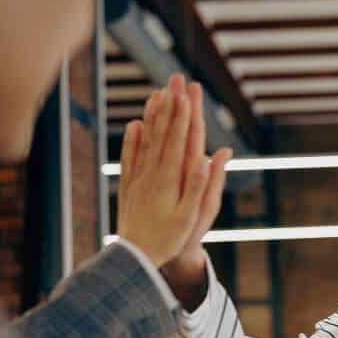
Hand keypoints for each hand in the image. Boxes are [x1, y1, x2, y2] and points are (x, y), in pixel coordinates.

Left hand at [116, 74, 229, 267]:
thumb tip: (207, 157)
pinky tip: (135, 124)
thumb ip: (198, 185)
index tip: (187, 93)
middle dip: (170, 105)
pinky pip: (131, 157)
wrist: (136, 257)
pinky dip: (133, 139)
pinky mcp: (130, 186)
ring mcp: (139, 178)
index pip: (179, 140)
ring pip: (146, 140)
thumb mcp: (190, 217)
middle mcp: (153, 173)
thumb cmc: (169, 240)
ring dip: (153, 115)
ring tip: (156, 93)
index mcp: (170, 179)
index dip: (184, 115)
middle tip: (173, 80)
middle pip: (163, 132)